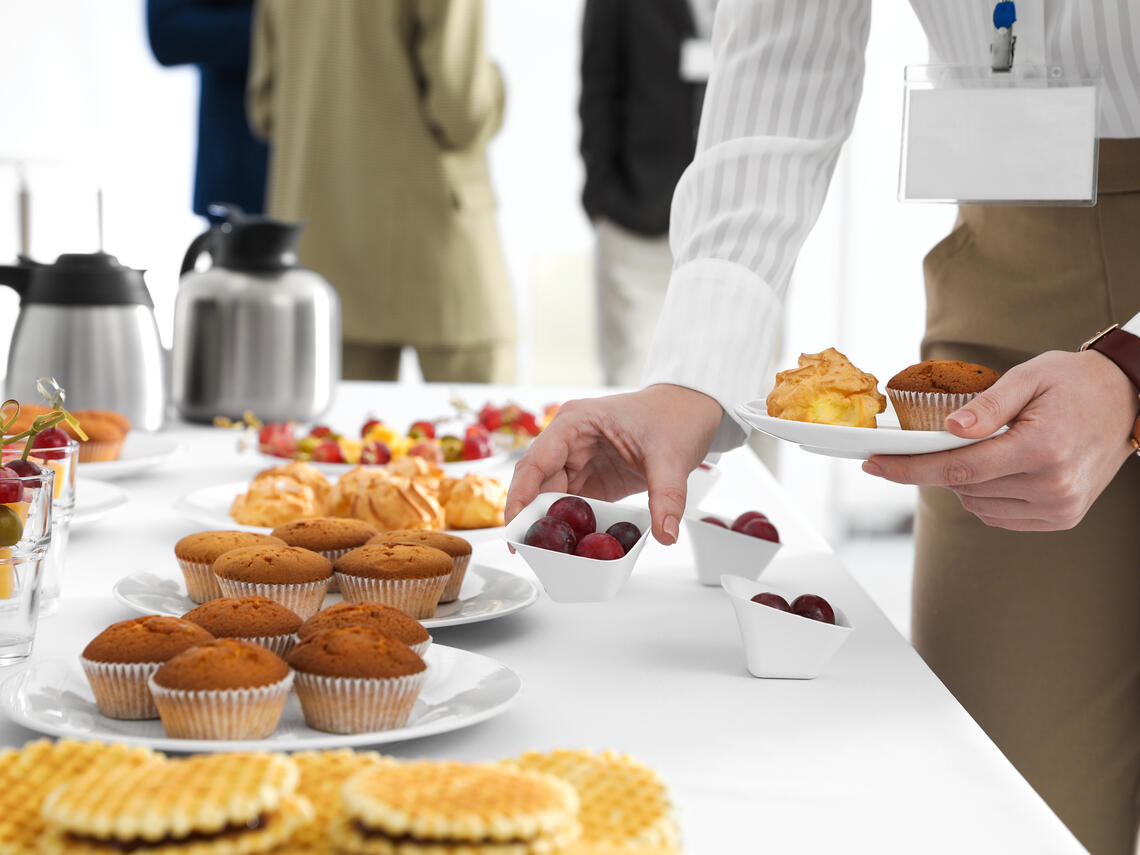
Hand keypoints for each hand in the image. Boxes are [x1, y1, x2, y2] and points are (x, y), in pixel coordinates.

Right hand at [506, 384, 723, 543]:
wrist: (690, 410)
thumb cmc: (674, 416)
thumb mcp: (671, 457)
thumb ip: (666, 497)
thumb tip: (665, 535)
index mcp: (575, 423)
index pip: (535, 463)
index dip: (520, 497)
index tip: (514, 528)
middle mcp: (569, 440)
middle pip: (536, 482)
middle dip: (530, 516)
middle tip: (527, 552)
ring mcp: (578, 459)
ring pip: (550, 496)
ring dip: (549, 523)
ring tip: (548, 554)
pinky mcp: (592, 477)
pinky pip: (573, 504)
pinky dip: (570, 524)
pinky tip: (571, 545)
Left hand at [862, 350, 1139, 530]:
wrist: (1126, 400)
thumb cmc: (1074, 383)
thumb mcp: (1029, 376)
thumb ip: (987, 405)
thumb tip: (949, 429)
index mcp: (1042, 448)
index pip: (960, 468)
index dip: (909, 468)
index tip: (873, 464)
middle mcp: (1053, 485)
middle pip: (964, 487)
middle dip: (938, 465)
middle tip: (939, 439)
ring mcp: (1060, 507)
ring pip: (977, 504)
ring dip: (965, 480)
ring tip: (989, 447)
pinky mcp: (1061, 518)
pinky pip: (998, 515)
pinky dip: (984, 494)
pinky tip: (999, 469)